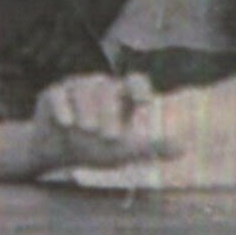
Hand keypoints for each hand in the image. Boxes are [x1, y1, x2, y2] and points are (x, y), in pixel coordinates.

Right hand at [32, 71, 171, 168]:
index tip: (145, 103)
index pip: (135, 81)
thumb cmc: (95, 148)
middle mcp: (98, 86)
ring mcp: (74, 88)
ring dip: (86, 111)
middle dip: (108, 112)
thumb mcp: (125, 151)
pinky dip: (63, 108)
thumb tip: (183, 147)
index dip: (140, 88)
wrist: (57, 154)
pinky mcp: (52, 95)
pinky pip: (58, 94)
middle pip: (106, 88)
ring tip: (85, 131)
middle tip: (108, 137)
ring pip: (82, 88)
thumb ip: (151, 148)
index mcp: (120, 95)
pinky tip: (67, 123)